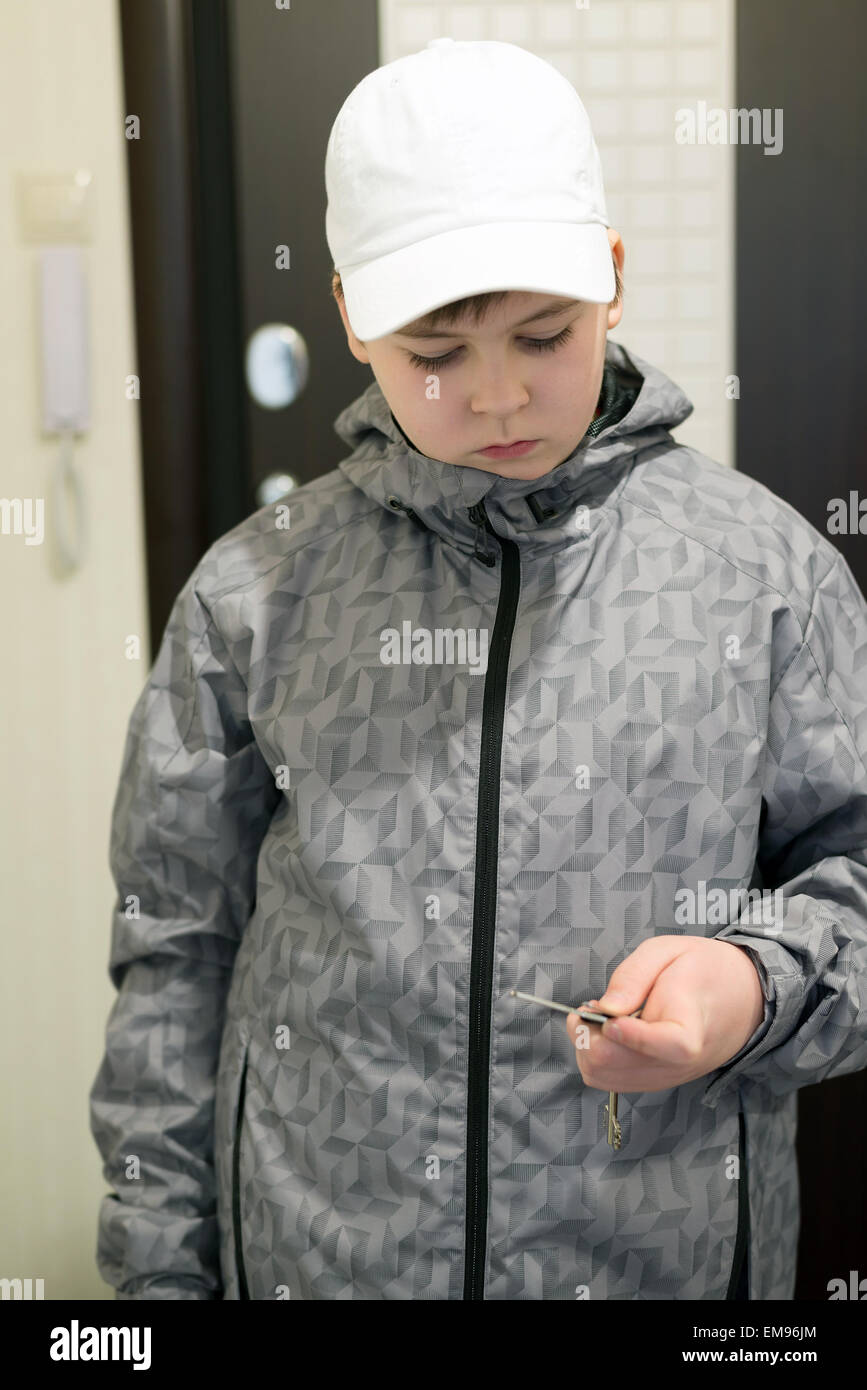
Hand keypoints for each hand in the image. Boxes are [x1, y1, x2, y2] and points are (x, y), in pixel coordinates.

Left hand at [565, 936, 765, 1093]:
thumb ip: (633, 976)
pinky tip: (605, 1032)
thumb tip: (606, 1007)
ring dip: (587, 1046)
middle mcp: (678, 1064)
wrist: (741, 996)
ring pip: (603, 1077)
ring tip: (598, 1017)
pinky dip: (596, 1057)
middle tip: (590, 1006)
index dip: (630, 1034)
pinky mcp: (654, 1080)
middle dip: (589, 1034)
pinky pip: (610, 1080)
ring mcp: (665, 1076)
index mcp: (690, 1030)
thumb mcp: (667, 951)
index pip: (665, 1046)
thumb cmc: (704, 969)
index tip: (608, 1015)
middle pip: (616, 1066)